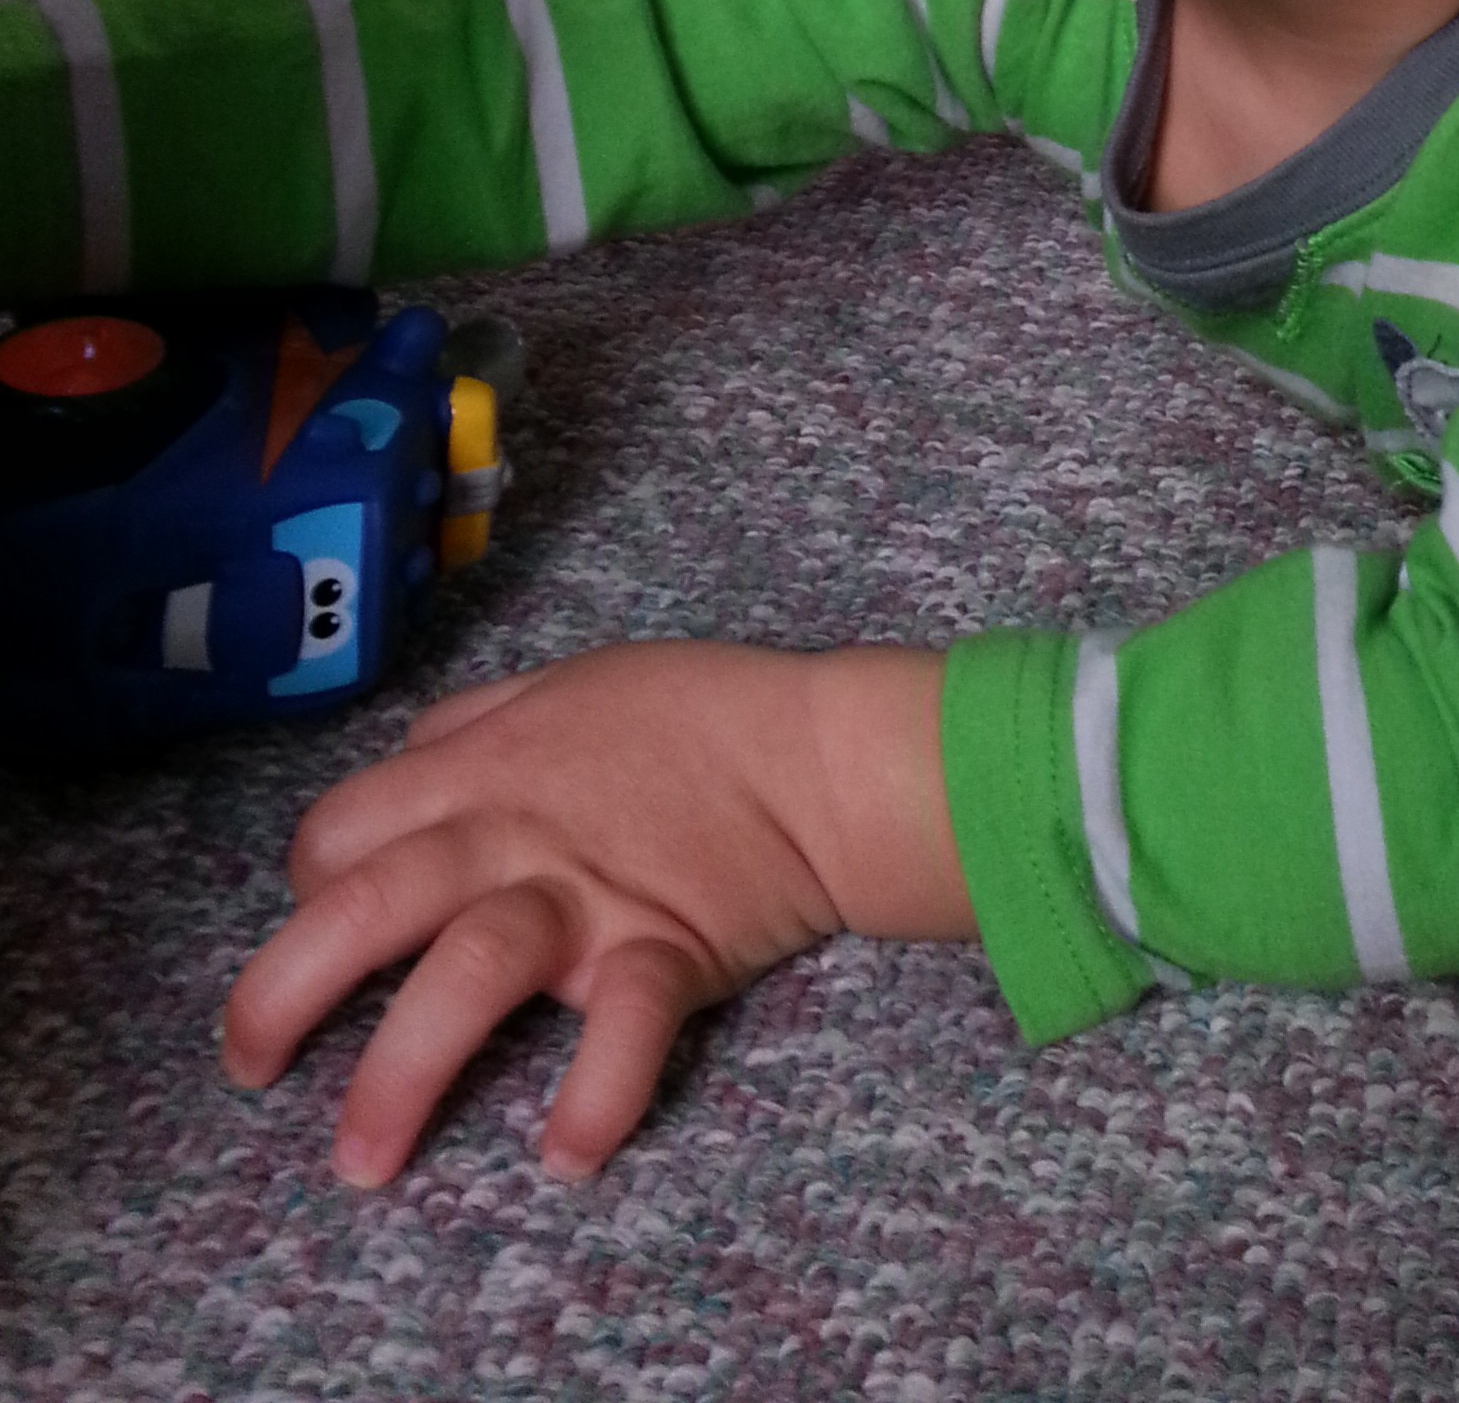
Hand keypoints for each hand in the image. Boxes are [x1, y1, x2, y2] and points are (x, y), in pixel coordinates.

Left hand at [221, 641, 969, 1185]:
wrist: (821, 753)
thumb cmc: (698, 713)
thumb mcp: (570, 682)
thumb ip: (477, 722)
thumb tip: (409, 758)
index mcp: (482, 768)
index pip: (341, 832)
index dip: (308, 889)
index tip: (321, 934)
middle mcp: (513, 835)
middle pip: (368, 906)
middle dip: (283, 996)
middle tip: (251, 1070)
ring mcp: (588, 897)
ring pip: (468, 973)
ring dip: (402, 1074)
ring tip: (363, 1163)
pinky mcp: (666, 951)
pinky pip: (622, 1029)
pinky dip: (594, 1095)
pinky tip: (564, 1156)